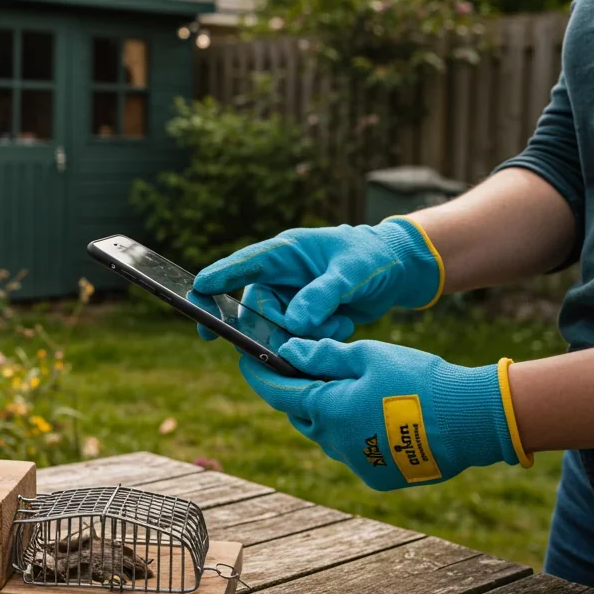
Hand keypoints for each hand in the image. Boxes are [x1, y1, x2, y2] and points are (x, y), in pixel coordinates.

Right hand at [192, 217, 444, 340]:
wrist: (395, 272)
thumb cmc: (372, 258)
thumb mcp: (353, 272)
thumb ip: (324, 294)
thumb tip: (295, 323)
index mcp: (284, 253)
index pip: (242, 265)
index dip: (217, 279)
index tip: (198, 294)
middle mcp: (279, 277)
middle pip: (254, 310)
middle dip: (274, 327)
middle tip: (298, 335)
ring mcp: (288, 299)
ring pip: (274, 330)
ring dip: (303, 335)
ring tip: (337, 322)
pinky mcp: (301, 319)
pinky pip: (295, 340)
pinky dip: (318, 338)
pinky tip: (342, 324)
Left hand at [239, 338, 531, 490]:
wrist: (470, 419)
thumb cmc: (418, 380)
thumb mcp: (368, 356)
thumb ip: (324, 355)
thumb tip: (286, 352)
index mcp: (327, 410)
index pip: (277, 392)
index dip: (259, 373)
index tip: (247, 359)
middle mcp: (334, 442)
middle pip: (302, 413)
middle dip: (299, 392)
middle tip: (308, 368)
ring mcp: (355, 463)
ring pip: (327, 434)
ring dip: (329, 413)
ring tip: (352, 390)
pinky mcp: (377, 477)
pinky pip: (353, 451)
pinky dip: (354, 432)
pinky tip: (377, 416)